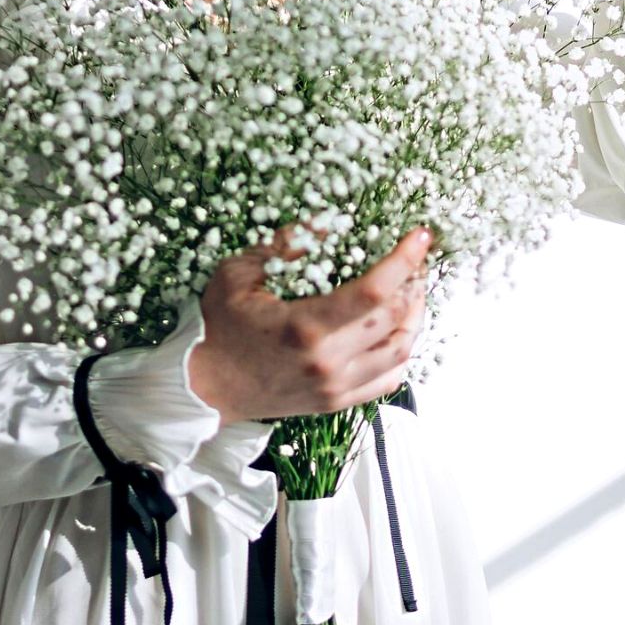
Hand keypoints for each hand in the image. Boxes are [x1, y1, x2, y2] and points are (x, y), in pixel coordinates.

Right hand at [188, 221, 431, 425]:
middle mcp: (326, 361)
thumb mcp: (239, 274)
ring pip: (399, 352)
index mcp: (304, 327)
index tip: (420, 237)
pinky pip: (387, 381)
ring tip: (411, 293)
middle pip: (394, 320)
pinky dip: (401, 353)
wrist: (205, 386)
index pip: (373, 292)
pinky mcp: (335, 402)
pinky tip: (395, 331)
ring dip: (413, 319)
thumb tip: (326, 221)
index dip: (403, 260)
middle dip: (413, 284)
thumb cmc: (219, 325)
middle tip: (414, 261)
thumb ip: (283, 246)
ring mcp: (334, 387)